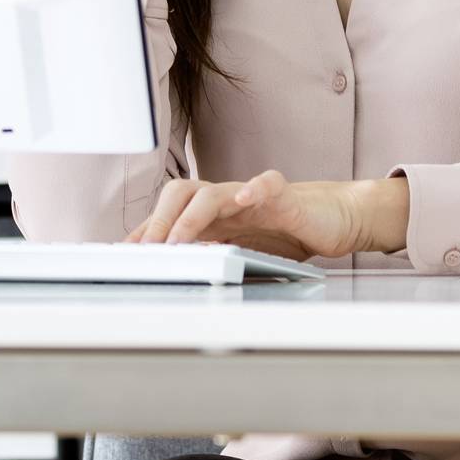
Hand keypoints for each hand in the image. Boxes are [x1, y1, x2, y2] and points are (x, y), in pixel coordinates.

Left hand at [132, 171, 410, 260]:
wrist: (336, 217)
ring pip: (212, 193)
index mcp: (215, 213)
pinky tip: (243, 199)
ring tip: (179, 239)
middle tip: (147, 251)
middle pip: (180, 194)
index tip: (123, 254)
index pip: (170, 214)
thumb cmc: (289, 232)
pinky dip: (253, 189)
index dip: (145, 231)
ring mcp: (252, 195)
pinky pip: (266, 185)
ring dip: (190, 217)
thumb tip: (178, 275)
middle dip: (159, 221)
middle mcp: (228, 199)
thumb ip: (213, 254)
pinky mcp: (284, 196)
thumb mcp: (243, 249)